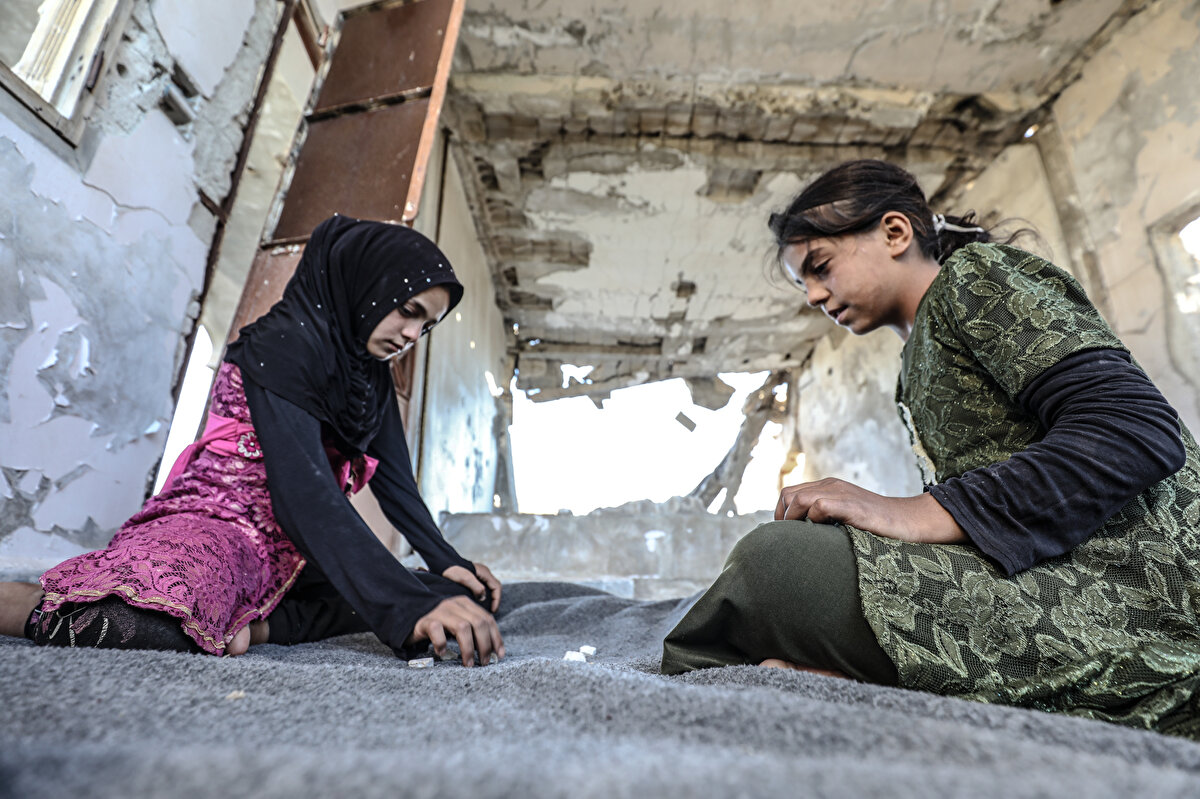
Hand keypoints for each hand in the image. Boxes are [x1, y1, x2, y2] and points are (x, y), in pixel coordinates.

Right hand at [407, 595, 504, 666]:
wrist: (407, 614)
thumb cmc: (437, 623)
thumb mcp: (457, 622)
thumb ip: (473, 630)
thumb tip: (493, 650)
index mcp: (466, 604)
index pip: (488, 619)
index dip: (496, 637)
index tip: (499, 655)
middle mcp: (455, 604)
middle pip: (479, 623)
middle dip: (485, 645)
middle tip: (484, 662)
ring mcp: (440, 611)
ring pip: (463, 627)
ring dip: (468, 648)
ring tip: (468, 664)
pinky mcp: (425, 620)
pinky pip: (437, 631)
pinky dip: (442, 644)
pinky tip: (442, 654)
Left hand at [442, 563, 502, 611]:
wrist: (441, 563)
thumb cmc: (452, 570)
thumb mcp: (465, 579)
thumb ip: (477, 588)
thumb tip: (483, 597)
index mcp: (484, 572)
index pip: (497, 587)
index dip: (497, 599)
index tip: (493, 610)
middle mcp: (483, 573)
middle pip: (494, 588)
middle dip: (494, 599)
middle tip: (491, 610)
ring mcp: (478, 575)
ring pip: (488, 588)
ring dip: (489, 598)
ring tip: (485, 608)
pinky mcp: (472, 578)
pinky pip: (481, 588)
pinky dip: (482, 596)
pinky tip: (477, 602)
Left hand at [775, 477, 965, 543]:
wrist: (909, 522)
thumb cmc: (878, 526)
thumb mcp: (845, 519)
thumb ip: (825, 521)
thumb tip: (799, 541)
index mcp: (827, 487)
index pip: (789, 494)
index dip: (781, 514)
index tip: (784, 536)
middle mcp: (830, 485)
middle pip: (788, 494)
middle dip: (782, 518)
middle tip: (788, 541)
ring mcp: (840, 492)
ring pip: (799, 498)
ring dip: (794, 520)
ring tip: (800, 540)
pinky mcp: (850, 504)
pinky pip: (819, 505)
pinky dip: (813, 520)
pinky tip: (822, 535)